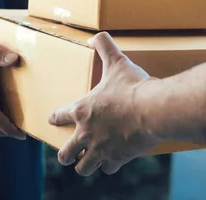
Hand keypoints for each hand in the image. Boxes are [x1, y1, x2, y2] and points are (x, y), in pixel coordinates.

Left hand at [48, 32, 160, 175]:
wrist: (153, 109)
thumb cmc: (133, 86)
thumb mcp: (117, 61)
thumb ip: (104, 45)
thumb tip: (94, 37)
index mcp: (83, 110)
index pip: (59, 116)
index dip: (54, 117)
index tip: (52, 119)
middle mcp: (87, 133)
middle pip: (66, 153)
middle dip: (65, 155)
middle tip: (67, 154)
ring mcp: (101, 148)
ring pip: (83, 167)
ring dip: (83, 165)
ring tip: (84, 164)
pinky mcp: (118, 158)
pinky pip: (108, 168)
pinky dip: (109, 166)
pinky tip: (111, 163)